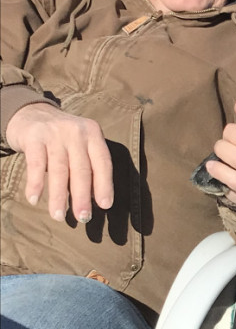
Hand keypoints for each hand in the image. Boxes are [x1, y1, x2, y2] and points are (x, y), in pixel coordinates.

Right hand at [5, 103, 113, 222]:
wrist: (33, 113)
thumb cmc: (63, 137)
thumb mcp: (81, 143)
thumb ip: (88, 164)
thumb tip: (95, 199)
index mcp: (94, 134)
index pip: (103, 162)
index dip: (105, 185)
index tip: (105, 205)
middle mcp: (77, 132)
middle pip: (82, 169)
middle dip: (83, 196)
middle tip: (83, 217)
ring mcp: (56, 134)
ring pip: (60, 170)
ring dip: (58, 196)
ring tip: (58, 216)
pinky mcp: (35, 137)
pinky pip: (36, 164)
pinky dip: (36, 183)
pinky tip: (34, 200)